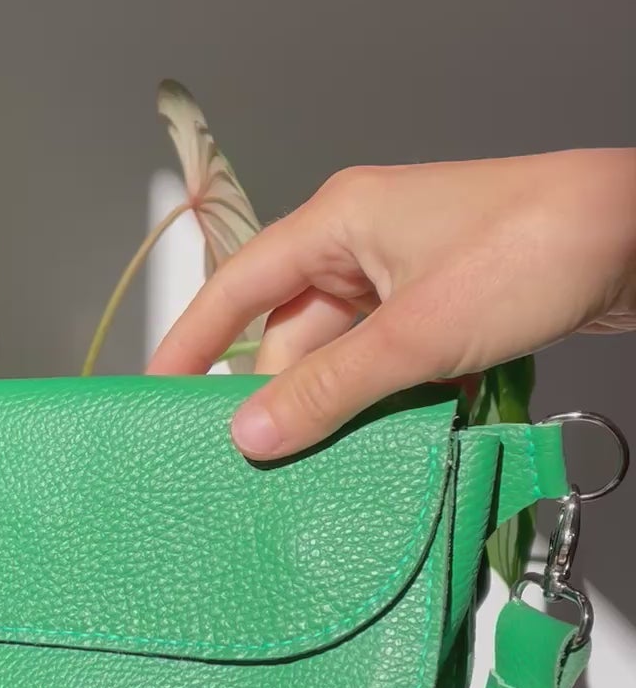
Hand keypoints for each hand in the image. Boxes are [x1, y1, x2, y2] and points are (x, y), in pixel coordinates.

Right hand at [148, 148, 635, 460]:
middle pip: (292, 331)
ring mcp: (409, 275)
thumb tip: (252, 433)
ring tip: (317, 466)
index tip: (155, 395)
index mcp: (339, 221)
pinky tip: (380, 444)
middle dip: (279, 394)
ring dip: (338, 404)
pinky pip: (389, 360)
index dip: (190, 341)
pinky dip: (382, 400)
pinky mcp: (447, 304)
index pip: (237, 286)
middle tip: (254, 464)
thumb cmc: (534, 250)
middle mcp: (364, 242)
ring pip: (344, 352)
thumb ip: (332, 389)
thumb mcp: (419, 333)